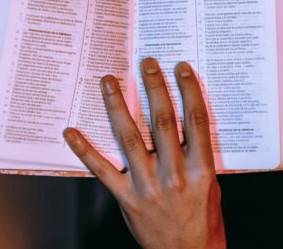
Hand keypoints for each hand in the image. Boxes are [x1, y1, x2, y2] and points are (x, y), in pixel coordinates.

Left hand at [63, 57, 225, 248]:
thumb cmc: (203, 219)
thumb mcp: (211, 185)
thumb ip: (198, 154)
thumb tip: (185, 120)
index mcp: (201, 170)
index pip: (195, 120)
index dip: (188, 90)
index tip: (180, 67)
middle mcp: (174, 174)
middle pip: (162, 121)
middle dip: (154, 88)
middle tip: (145, 63)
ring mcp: (148, 186)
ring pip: (129, 138)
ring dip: (117, 106)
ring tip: (109, 81)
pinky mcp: (127, 198)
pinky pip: (101, 170)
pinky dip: (84, 150)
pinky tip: (71, 132)